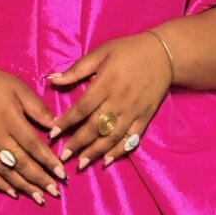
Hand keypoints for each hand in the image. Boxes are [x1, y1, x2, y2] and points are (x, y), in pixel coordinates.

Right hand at [0, 67, 66, 204]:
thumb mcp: (19, 88)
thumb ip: (37, 108)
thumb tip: (56, 126)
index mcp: (10, 120)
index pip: (33, 145)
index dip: (48, 161)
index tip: (62, 173)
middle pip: (21, 163)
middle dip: (40, 179)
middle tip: (55, 192)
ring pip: (7, 172)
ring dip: (24, 187)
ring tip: (39, 198)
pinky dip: (1, 185)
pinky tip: (14, 193)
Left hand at [48, 32, 172, 170]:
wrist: (163, 54)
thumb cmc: (128, 50)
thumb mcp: (101, 52)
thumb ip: (77, 69)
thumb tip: (52, 79)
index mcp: (106, 83)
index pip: (82, 108)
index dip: (66, 122)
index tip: (53, 134)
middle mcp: (119, 101)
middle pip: (95, 127)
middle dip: (77, 143)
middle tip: (63, 157)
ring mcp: (133, 112)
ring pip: (111, 137)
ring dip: (95, 152)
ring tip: (81, 164)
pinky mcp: (145, 118)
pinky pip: (131, 139)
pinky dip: (119, 151)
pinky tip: (108, 161)